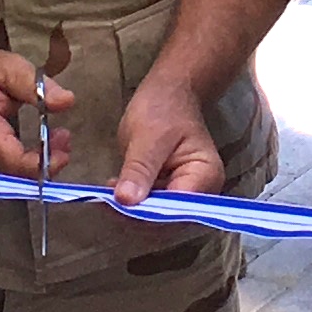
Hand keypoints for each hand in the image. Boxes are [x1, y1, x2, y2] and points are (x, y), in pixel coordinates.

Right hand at [0, 37, 73, 179]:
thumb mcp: (9, 68)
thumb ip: (37, 86)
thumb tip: (67, 101)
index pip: (13, 162)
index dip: (42, 163)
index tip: (65, 150)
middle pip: (12, 177)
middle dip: (44, 164)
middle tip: (63, 139)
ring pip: (7, 180)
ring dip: (34, 166)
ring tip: (52, 140)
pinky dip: (20, 166)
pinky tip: (35, 149)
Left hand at [113, 74, 221, 204]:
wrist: (170, 92)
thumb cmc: (164, 108)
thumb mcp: (148, 136)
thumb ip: (140, 169)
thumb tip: (126, 201)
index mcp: (204, 177)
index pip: (177, 209)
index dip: (148, 213)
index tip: (118, 204)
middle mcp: (201, 193)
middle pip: (168, 220)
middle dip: (136, 214)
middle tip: (106, 200)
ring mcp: (185, 195)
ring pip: (156, 217)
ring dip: (131, 209)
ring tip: (108, 193)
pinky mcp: (169, 193)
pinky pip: (150, 207)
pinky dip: (132, 202)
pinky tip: (114, 188)